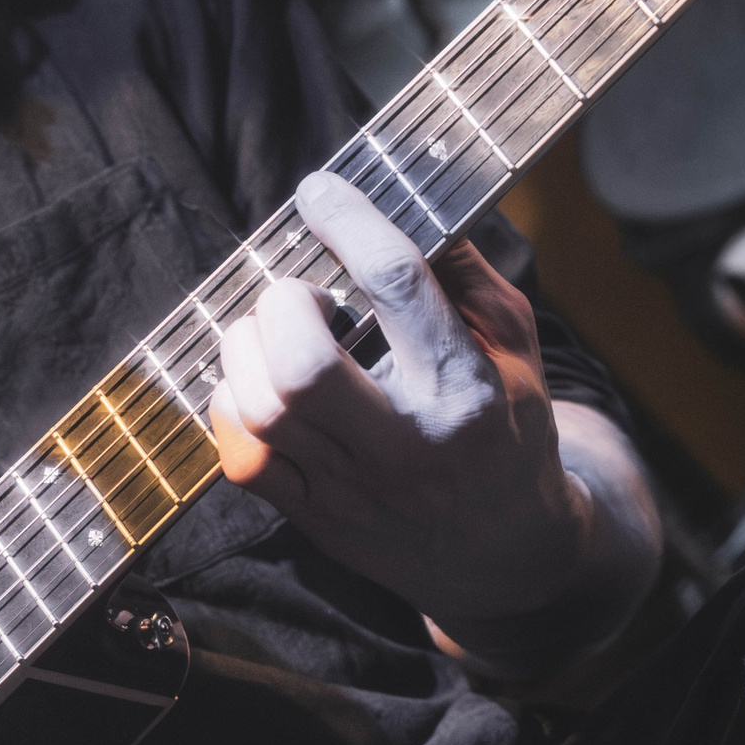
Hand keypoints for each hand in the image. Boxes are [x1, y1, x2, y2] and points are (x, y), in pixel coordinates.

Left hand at [210, 173, 658, 676]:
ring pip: (261, 408)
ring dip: (247, 351)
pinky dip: (231, 407)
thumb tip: (402, 201)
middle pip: (302, 362)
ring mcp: (354, 488)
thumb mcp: (513, 346)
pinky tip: (258, 387)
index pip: (395, 283)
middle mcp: (406, 442)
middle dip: (283, 304)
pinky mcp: (316, 518)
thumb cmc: (506, 429)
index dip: (347, 221)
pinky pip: (240, 457)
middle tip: (300, 296)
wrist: (503, 553)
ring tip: (274, 337)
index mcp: (466, 387)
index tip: (320, 191)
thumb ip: (464, 273)